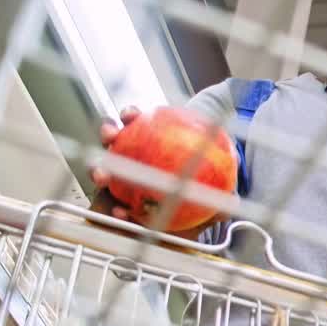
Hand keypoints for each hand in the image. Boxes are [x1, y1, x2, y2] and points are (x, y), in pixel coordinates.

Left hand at [88, 105, 224, 239]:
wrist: (203, 146)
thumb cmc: (205, 178)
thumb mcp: (214, 196)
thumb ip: (215, 206)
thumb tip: (226, 212)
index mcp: (142, 194)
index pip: (127, 207)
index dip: (118, 210)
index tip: (120, 211)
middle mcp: (130, 172)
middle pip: (109, 175)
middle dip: (100, 175)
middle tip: (104, 175)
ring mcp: (129, 149)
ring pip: (112, 145)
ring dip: (107, 140)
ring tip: (111, 135)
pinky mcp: (136, 125)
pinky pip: (129, 119)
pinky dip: (129, 116)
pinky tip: (134, 114)